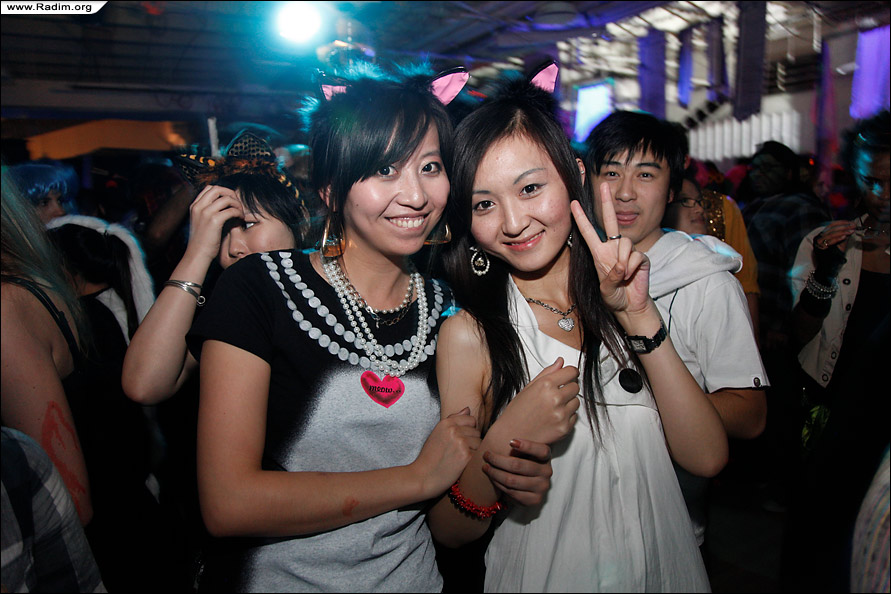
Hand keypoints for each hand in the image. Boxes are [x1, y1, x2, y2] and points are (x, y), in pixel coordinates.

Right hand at [183, 185, 244, 263]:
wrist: (197, 254)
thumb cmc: (202, 241)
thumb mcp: (201, 222)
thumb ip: (209, 211)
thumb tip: (225, 205)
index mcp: (195, 206)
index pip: (210, 188)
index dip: (223, 191)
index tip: (230, 200)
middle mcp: (199, 206)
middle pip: (218, 189)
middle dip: (231, 194)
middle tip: (237, 204)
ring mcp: (205, 212)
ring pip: (226, 198)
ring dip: (237, 204)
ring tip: (240, 212)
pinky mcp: (214, 221)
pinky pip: (231, 210)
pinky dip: (238, 213)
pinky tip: (240, 219)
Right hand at [412, 407, 479, 498]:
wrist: (423, 477)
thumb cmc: (430, 457)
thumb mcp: (437, 433)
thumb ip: (453, 419)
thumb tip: (468, 408)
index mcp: (446, 423)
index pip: (471, 419)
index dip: (468, 430)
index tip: (460, 439)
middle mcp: (454, 430)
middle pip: (477, 431)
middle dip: (472, 441)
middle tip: (459, 451)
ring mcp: (461, 442)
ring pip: (480, 443)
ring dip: (474, 451)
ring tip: (460, 458)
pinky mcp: (466, 456)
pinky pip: (479, 453)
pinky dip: (473, 460)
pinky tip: (462, 464)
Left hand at [482, 439, 551, 505]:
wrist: (529, 487)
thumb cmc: (523, 462)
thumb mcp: (525, 453)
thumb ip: (517, 445)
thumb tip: (501, 430)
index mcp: (545, 457)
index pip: (541, 450)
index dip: (527, 446)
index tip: (511, 441)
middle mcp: (546, 472)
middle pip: (518, 465)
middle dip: (497, 460)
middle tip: (486, 455)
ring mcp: (541, 487)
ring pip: (511, 480)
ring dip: (494, 473)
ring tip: (485, 467)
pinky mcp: (534, 500)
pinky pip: (511, 492)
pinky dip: (498, 484)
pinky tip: (493, 478)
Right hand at [497, 358, 579, 444]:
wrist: (510, 435)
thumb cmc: (517, 411)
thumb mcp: (528, 387)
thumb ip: (547, 373)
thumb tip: (561, 361)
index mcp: (545, 385)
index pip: (572, 372)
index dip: (570, 373)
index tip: (568, 376)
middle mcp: (555, 399)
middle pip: (576, 387)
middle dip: (568, 388)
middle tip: (556, 395)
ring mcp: (561, 414)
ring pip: (576, 402)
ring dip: (568, 403)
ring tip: (553, 408)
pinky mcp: (565, 428)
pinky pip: (574, 417)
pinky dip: (567, 416)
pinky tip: (553, 418)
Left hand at [571, 184, 651, 319]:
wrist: (630, 306)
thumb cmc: (614, 297)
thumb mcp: (605, 289)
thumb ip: (610, 277)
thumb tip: (620, 265)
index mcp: (599, 253)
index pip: (588, 232)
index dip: (581, 218)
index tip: (573, 203)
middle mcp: (613, 248)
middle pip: (611, 220)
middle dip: (607, 202)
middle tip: (604, 185)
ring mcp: (627, 251)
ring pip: (625, 242)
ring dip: (623, 259)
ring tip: (622, 274)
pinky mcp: (641, 257)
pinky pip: (636, 255)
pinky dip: (632, 266)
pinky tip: (631, 275)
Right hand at [813, 221, 852, 279]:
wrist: (828, 267)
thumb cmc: (834, 255)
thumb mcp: (840, 243)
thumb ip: (843, 235)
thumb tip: (850, 227)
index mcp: (822, 234)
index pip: (831, 225)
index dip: (842, 223)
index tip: (850, 222)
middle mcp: (818, 237)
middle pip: (831, 229)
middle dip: (843, 226)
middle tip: (852, 226)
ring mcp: (818, 243)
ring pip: (831, 234)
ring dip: (842, 231)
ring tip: (850, 231)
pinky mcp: (820, 248)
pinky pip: (830, 241)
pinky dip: (838, 238)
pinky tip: (845, 236)